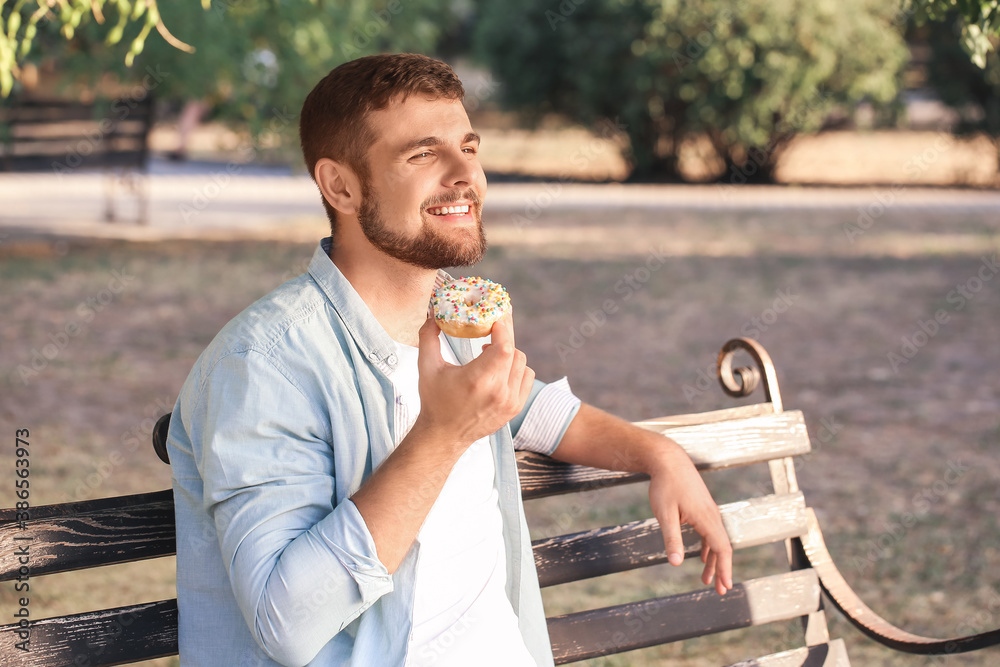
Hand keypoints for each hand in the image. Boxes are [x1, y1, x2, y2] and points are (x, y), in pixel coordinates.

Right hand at [413, 313, 534, 448]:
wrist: (443, 435)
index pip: (504, 346)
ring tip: (490, 352)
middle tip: (494, 326)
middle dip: (504, 336)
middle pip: (514, 352)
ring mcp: (510, 402)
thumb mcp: (427, 367)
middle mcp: (498, 392)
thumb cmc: (435, 401)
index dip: (502, 328)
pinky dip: (517, 368)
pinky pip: (526, 378)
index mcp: (478, 380)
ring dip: (509, 353)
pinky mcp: (514, 408)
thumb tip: (432, 314)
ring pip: (521, 363)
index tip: (494, 319)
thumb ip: (428, 337)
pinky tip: (500, 368)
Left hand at [647, 443, 733, 594]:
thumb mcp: (665, 514)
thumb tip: (675, 563)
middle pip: (722, 547)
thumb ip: (671, 538)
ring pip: (716, 541)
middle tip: (720, 591)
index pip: (721, 549)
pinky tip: (704, 558)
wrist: (668, 459)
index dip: (725, 569)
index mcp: (706, 518)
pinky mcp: (702, 508)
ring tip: (707, 580)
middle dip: (722, 570)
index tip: (725, 586)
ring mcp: (708, 511)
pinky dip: (709, 548)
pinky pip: (710, 532)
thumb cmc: (665, 485)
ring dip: (714, 561)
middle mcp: (712, 515)